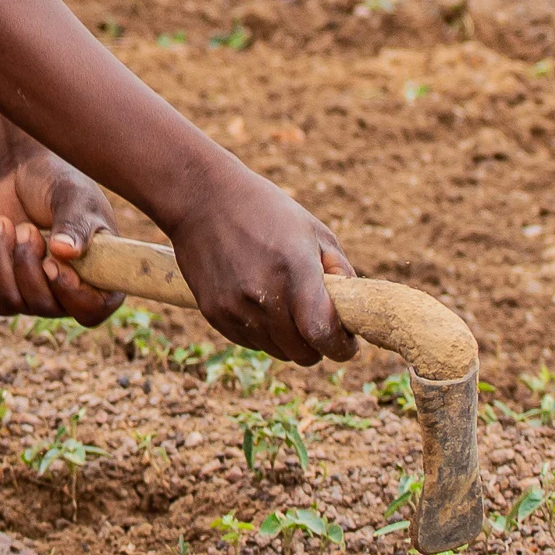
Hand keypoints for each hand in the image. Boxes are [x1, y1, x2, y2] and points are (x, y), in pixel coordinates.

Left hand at [0, 153, 118, 324]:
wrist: (25, 174)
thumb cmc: (59, 183)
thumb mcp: (72, 196)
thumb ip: (74, 223)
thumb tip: (65, 253)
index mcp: (102, 273)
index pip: (94, 309)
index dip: (72, 296)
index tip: (52, 263)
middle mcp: (73, 292)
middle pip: (47, 307)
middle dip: (27, 265)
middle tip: (26, 228)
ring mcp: (42, 294)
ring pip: (15, 302)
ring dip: (2, 261)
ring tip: (5, 226)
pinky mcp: (12, 289)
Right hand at [161, 164, 356, 366]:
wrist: (202, 199)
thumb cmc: (266, 211)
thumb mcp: (313, 231)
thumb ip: (340, 272)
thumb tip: (351, 311)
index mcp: (295, 272)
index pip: (324, 336)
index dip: (342, 346)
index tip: (347, 341)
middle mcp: (264, 297)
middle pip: (303, 355)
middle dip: (318, 344)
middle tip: (317, 322)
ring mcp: (236, 309)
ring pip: (277, 352)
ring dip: (289, 338)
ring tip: (284, 302)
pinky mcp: (215, 314)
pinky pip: (251, 342)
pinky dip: (262, 331)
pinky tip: (258, 299)